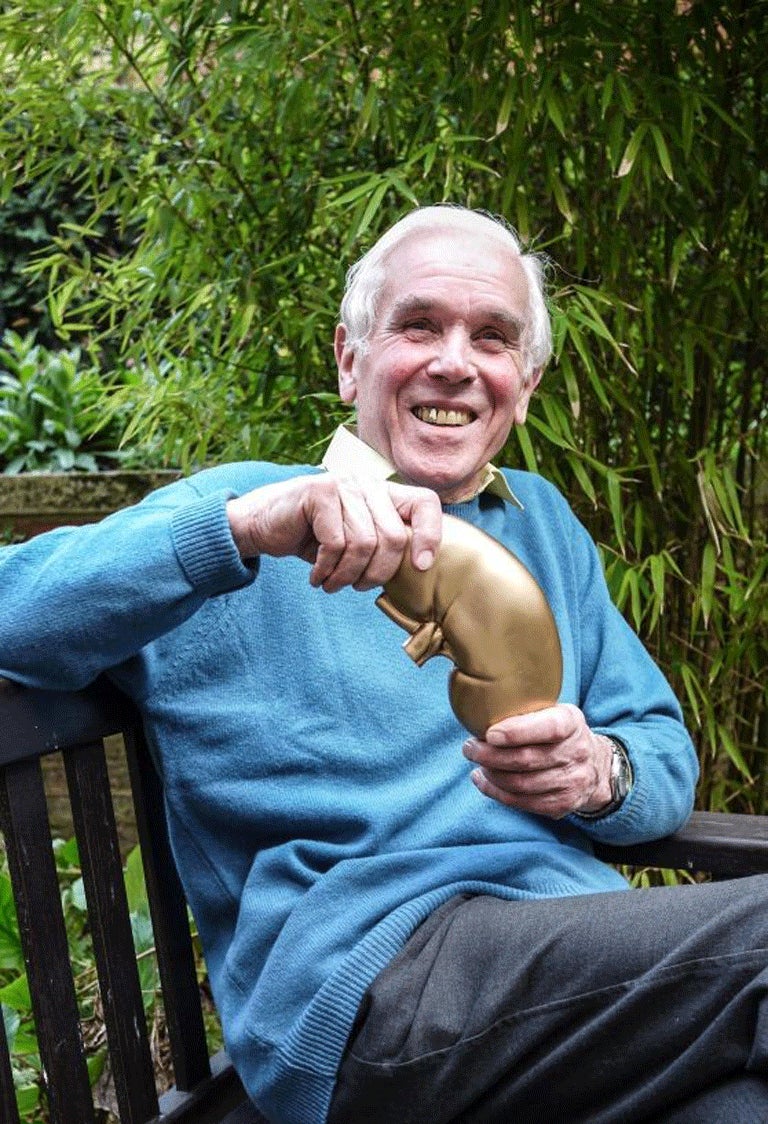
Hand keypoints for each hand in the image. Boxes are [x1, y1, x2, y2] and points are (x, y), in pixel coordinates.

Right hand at [226, 474, 441, 592]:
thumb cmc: (314, 538)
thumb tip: (420, 568)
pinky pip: (336, 543)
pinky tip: (317, 576)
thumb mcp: (356, 542)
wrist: (262, 525)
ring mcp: (343, 483)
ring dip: (347, 575)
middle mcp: (367, 482)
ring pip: (364, 544)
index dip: (430, 535)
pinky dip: (327, 569)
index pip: (425, 503)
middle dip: (376, 573)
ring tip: (332, 584)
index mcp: (383, 492)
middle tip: (355, 587)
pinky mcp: (318, 491)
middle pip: (394, 536)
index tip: (420, 566)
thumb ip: (385, 545)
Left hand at [462, 703, 614, 818]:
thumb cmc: (560, 733)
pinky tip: (483, 780)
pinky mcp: (562, 804)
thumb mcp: (554, 711)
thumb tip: (479, 705)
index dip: (517, 732)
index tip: (489, 734)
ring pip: (521, 784)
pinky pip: (521, 803)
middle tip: (469, 748)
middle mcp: (576, 753)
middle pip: (527, 760)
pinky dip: (496, 792)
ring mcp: (571, 782)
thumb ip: (526, 710)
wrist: (595, 766)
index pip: (548, 728)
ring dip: (491, 775)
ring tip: (476, 763)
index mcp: (572, 723)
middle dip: (490, 755)